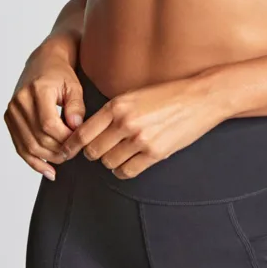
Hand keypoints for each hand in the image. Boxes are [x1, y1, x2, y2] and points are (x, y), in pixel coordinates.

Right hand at [4, 49, 85, 180]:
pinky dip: (33, 161)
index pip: (49, 124)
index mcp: (36, 91)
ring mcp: (12, 110)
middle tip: (74, 154)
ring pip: (28, 146)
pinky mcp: (9, 118)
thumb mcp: (75, 87)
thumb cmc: (61, 74)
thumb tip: (75, 129)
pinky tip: (47, 170)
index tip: (79, 143)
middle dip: (58, 150)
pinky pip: (20, 146)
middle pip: (38, 138)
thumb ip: (76, 108)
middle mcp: (20, 101)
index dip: (65, 139)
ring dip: (47, 158)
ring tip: (63, 161)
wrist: (43, 62)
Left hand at [61, 76, 229, 179]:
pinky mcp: (155, 153)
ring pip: (109, 163)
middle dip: (94, 153)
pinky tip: (129, 161)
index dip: (71, 145)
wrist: (200, 98)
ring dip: (110, 161)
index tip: (66, 151)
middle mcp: (125, 123)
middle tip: (100, 151)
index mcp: (116, 106)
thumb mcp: (133, 95)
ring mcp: (140, 139)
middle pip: (93, 151)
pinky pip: (127, 172)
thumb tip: (88, 131)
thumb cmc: (167, 95)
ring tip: (120, 153)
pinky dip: (124, 170)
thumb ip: (111, 112)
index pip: (83, 132)